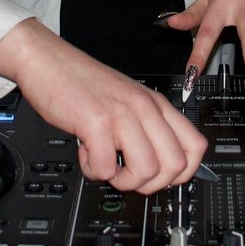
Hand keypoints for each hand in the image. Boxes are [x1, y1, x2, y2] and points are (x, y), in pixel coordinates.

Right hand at [0, 19, 205, 193]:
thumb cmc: (82, 83)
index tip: (161, 177)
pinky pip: (106, 169)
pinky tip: (86, 153)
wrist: (48, 61)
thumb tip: (158, 168)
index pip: (196, 146)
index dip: (183, 173)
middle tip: (128, 174)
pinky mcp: (96, 123)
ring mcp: (122, 115)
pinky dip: (94, 171)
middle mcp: (145, 108)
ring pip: (147, 172)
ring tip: (105, 163)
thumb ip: (145, 127)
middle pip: (176, 166)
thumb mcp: (127, 100)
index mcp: (156, 103)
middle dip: (151, 184)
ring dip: (123, 180)